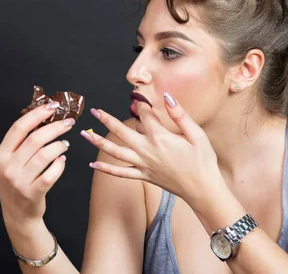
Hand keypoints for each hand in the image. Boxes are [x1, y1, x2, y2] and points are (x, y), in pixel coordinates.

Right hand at [0, 102, 73, 227]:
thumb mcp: (11, 162)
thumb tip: (44, 118)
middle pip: (35, 139)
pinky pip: (51, 174)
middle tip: (68, 123)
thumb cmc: (17, 182)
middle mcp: (8, 167)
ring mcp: (19, 181)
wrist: (17, 214)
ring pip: (44, 155)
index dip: (36, 114)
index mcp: (1, 155)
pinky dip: (59, 165)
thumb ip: (22, 143)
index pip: (18, 128)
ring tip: (65, 144)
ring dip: (59, 146)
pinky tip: (62, 161)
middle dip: (55, 128)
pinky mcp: (33, 193)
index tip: (52, 107)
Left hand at [81, 92, 222, 205]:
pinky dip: (106, 169)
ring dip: (98, 142)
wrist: (203, 189)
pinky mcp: (143, 176)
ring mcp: (143, 164)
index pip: (144, 115)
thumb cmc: (202, 161)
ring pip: (115, 152)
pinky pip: (120, 173)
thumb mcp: (196, 134)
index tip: (139, 100)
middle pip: (122, 131)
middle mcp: (147, 150)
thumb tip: (167, 97)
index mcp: (160, 137)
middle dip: (107, 120)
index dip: (141, 105)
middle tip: (95, 111)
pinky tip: (93, 165)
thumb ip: (180, 115)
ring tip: (85, 134)